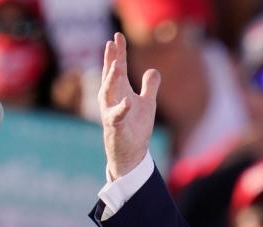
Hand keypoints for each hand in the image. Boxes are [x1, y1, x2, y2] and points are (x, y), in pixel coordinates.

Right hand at [98, 32, 159, 178]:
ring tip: (117, 65)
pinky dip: (122, 109)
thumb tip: (154, 70)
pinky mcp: (115, 127)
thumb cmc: (135, 127)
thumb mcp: (147, 104)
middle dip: (111, 59)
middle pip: (111, 75)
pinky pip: (117, 117)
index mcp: (120, 92)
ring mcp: (111, 112)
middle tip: (112, 43)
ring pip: (108, 93)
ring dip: (111, 79)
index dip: (118, 53)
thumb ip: (150, 87)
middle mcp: (112, 99)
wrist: (130, 153)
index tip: (117, 36)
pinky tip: (128, 102)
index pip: (118, 68)